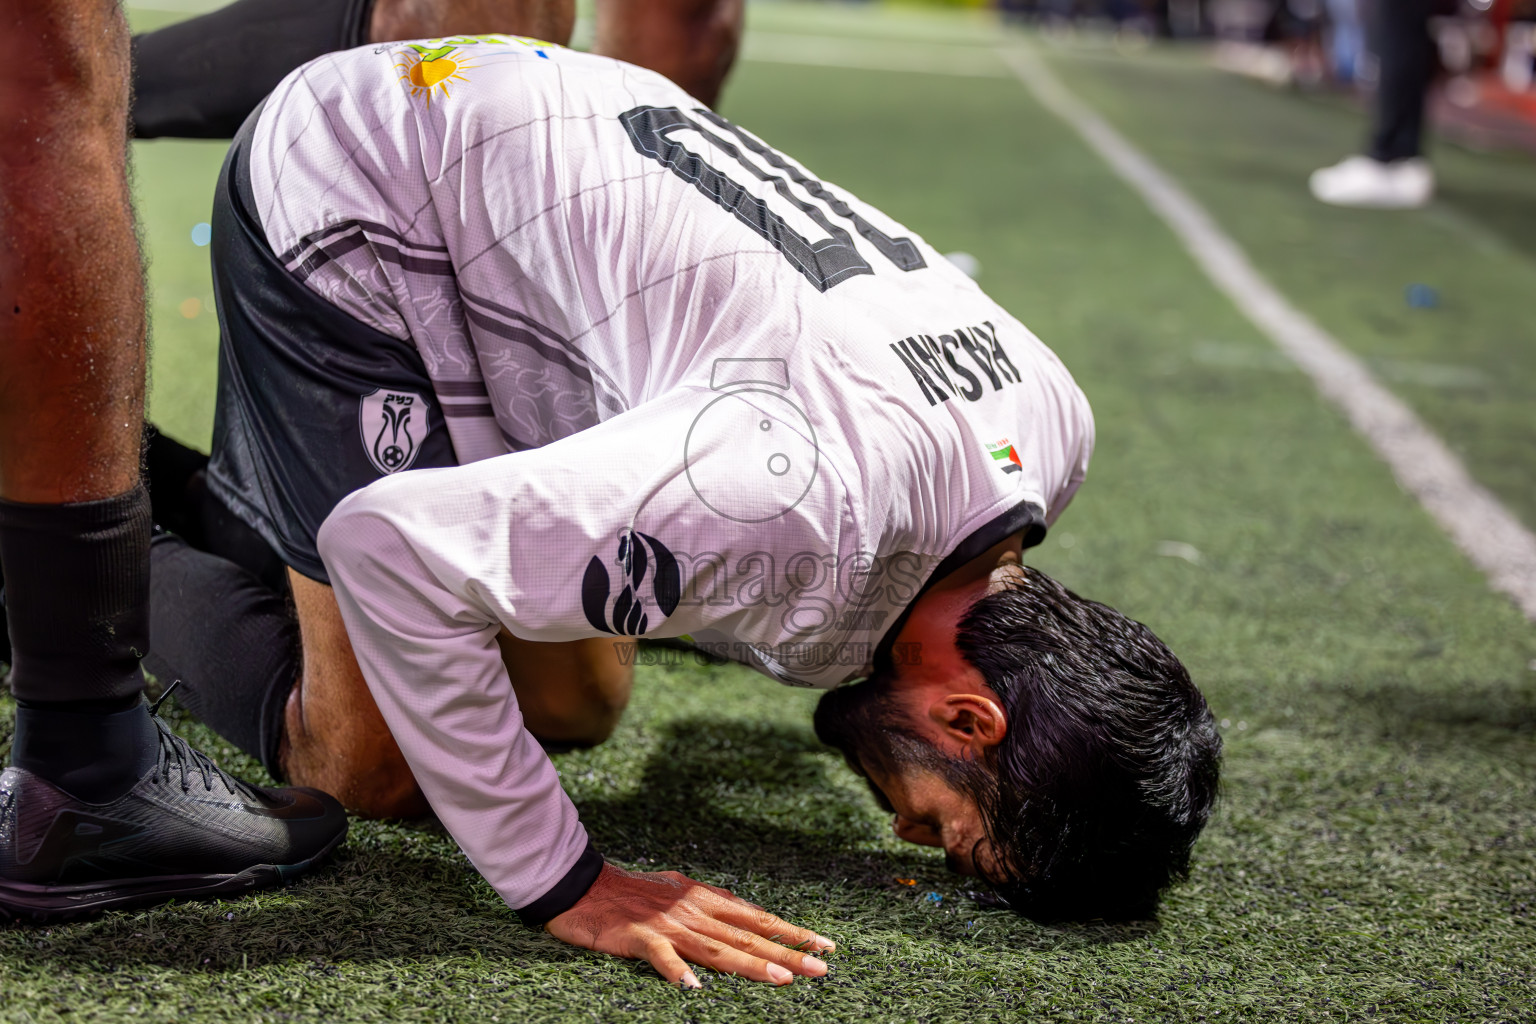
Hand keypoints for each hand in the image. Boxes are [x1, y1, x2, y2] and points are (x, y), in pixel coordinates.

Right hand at [544, 861, 834, 987]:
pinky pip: (662, 958)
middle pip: (748, 936)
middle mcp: (693, 910)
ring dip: (751, 965)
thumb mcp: (676, 889)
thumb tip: (739, 909)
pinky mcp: (640, 937)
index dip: (792, 931)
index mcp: (704, 898)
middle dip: (788, 952)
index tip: (824, 943)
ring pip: (718, 948)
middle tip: (821, 967)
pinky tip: (695, 989)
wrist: (581, 885)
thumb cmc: (629, 891)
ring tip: (782, 979)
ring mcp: (668, 924)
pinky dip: (678, 972)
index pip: (757, 917)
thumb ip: (708, 901)